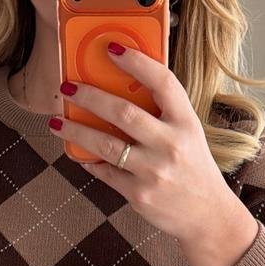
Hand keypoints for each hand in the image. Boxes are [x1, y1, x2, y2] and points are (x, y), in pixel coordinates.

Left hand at [49, 45, 233, 242]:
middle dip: (90, 96)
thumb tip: (122, 89)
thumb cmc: (194, 169)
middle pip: (123, 112)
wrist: (208, 216)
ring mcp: (154, 171)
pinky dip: (88, 161)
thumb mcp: (189, 135)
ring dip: (75, 131)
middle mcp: (171, 145)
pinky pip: (104, 172)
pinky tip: (78, 153)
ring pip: (105, 144)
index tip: (112, 48)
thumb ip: (163, 114)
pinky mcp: (139, 194)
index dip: (137, 62)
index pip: (163, 83)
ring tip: (55, 121)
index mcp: (186, 123)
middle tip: (68, 87)